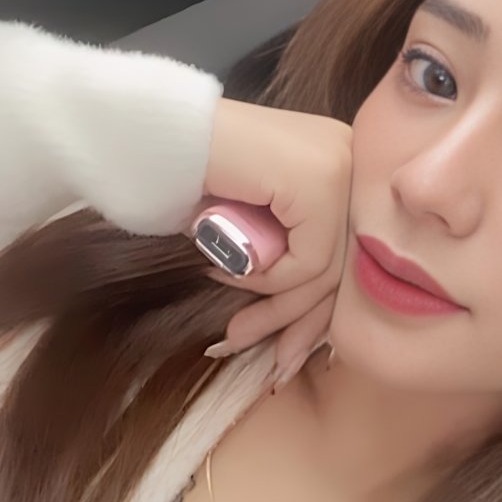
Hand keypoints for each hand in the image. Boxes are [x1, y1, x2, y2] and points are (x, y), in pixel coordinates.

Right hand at [201, 97, 352, 374]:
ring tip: (231, 304)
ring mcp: (340, 164)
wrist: (149, 137)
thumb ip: (287, 258)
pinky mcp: (321, 179)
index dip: (316, 312)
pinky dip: (267, 278)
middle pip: (342, 265)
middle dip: (303, 323)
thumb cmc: (188, 180)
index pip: (345, 253)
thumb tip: (317, 332)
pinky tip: (229, 267)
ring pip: (326, 269)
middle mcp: (352, 157)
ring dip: (274, 301)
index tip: (288, 354)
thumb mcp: (252, 227)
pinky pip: (309, 260)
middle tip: (276, 364)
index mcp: (340, 163)